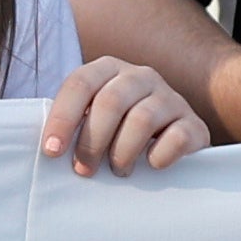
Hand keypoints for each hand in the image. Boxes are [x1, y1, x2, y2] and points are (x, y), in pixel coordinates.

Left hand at [42, 55, 208, 174]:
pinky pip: (176, 137)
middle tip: (84, 170)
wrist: (170, 140)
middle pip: (110, 102)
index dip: (62, 118)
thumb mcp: (92, 120)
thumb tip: (46, 148)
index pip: (80, 84)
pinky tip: (151, 165)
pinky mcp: (194, 123)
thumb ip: (72, 124)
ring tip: (118, 171)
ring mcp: (170, 97)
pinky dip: (159, 155)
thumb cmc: (116, 134)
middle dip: (91, 142)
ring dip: (123, 152)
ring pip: (142, 119)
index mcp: (108, 70)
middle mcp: (140, 76)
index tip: (51, 152)